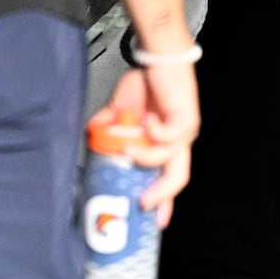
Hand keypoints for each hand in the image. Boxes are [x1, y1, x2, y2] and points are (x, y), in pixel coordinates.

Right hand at [95, 63, 199, 227]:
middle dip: (161, 195)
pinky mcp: (186, 118)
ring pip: (169, 158)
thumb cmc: (147, 84)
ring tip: (128, 150)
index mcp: (167, 145)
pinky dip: (153, 131)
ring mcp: (184, 132)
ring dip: (147, 158)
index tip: (151, 220)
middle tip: (143, 203)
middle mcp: (179, 143)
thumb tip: (93, 135)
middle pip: (177, 178)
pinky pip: (168, 135)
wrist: (160, 57)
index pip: (168, 179)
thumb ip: (110, 126)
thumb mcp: (122, 110)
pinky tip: (144, 120)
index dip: (162, 200)